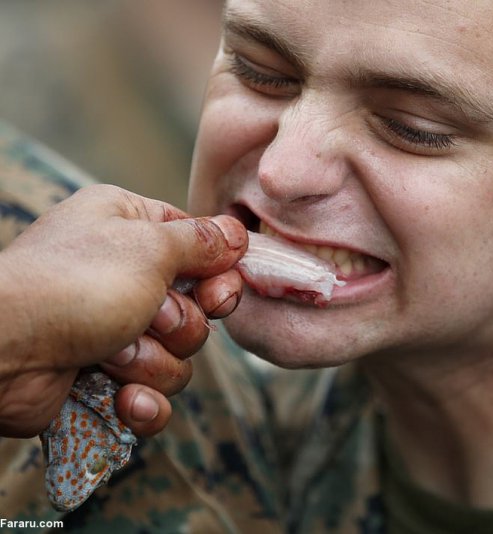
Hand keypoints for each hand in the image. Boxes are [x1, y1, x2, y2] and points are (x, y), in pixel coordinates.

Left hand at [0, 184, 245, 437]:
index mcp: (131, 228)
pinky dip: (143, 402)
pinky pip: (154, 396)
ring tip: (111, 354)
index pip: (202, 251)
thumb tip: (237, 233)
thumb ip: (202, 240)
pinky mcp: (104, 376)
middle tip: (148, 320)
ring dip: (150, 362)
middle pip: (196, 311)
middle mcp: (124, 275)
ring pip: (178, 357)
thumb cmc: (73, 284)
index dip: (218, 278)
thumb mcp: (149, 246)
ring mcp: (113, 328)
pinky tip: (122, 399)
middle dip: (178, 326)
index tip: (217, 296)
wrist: (1, 351)